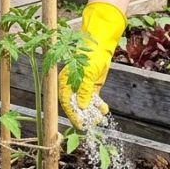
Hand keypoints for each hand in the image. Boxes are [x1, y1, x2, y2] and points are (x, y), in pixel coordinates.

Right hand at [59, 1, 125, 129]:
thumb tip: (81, 106)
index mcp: (65, 82)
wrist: (101, 44)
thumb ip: (84, 90)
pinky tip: (104, 109)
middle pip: (75, 106)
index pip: (66, 102)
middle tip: (93, 123)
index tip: (80, 124)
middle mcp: (72, 86)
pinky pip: (93, 100)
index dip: (73, 114)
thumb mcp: (87, 72)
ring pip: (85, 105)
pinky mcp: (91, 87)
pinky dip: (98, 106)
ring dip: (92, 112)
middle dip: (84, 115)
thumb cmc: (90, 54)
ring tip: (100, 118)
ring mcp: (82, 87)